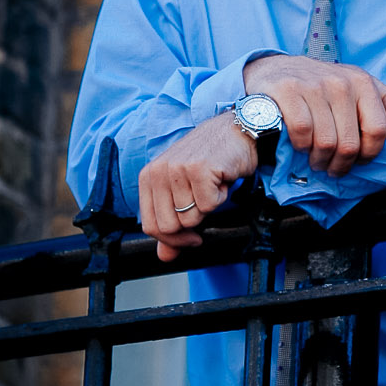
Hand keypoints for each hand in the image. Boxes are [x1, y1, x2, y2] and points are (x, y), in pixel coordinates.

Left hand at [139, 114, 257, 261]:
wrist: (237, 129)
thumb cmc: (211, 158)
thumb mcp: (184, 189)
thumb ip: (173, 223)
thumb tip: (165, 257)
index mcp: (149, 176)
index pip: (150, 226)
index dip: (172, 240)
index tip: (191, 237)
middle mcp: (159, 171)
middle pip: (170, 227)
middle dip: (193, 223)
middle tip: (205, 202)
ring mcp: (178, 169)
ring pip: (191, 218)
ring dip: (209, 206)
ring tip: (212, 183)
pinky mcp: (199, 169)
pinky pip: (209, 206)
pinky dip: (221, 197)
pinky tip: (221, 178)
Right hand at [243, 54, 385, 174]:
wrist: (275, 70)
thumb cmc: (322, 84)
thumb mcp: (357, 84)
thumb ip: (385, 100)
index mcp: (362, 82)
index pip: (378, 129)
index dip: (370, 153)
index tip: (359, 160)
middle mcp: (341, 82)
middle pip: (350, 143)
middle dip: (342, 164)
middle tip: (333, 167)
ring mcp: (314, 86)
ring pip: (326, 142)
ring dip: (321, 160)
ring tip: (317, 160)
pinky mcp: (288, 91)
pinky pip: (303, 132)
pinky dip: (302, 147)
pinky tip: (301, 146)